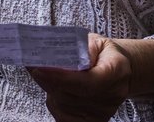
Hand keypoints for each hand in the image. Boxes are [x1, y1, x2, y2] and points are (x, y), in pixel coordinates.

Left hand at [27, 34, 153, 121]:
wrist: (122, 72)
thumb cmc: (104, 54)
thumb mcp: (95, 41)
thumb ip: (78, 47)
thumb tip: (54, 55)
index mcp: (116, 71)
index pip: (87, 82)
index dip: (61, 78)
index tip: (38, 69)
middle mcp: (112, 95)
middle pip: (72, 95)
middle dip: (48, 81)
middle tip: (31, 65)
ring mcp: (103, 112)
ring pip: (64, 106)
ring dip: (50, 90)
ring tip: (45, 74)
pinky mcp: (94, 121)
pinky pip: (65, 116)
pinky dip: (55, 102)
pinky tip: (55, 89)